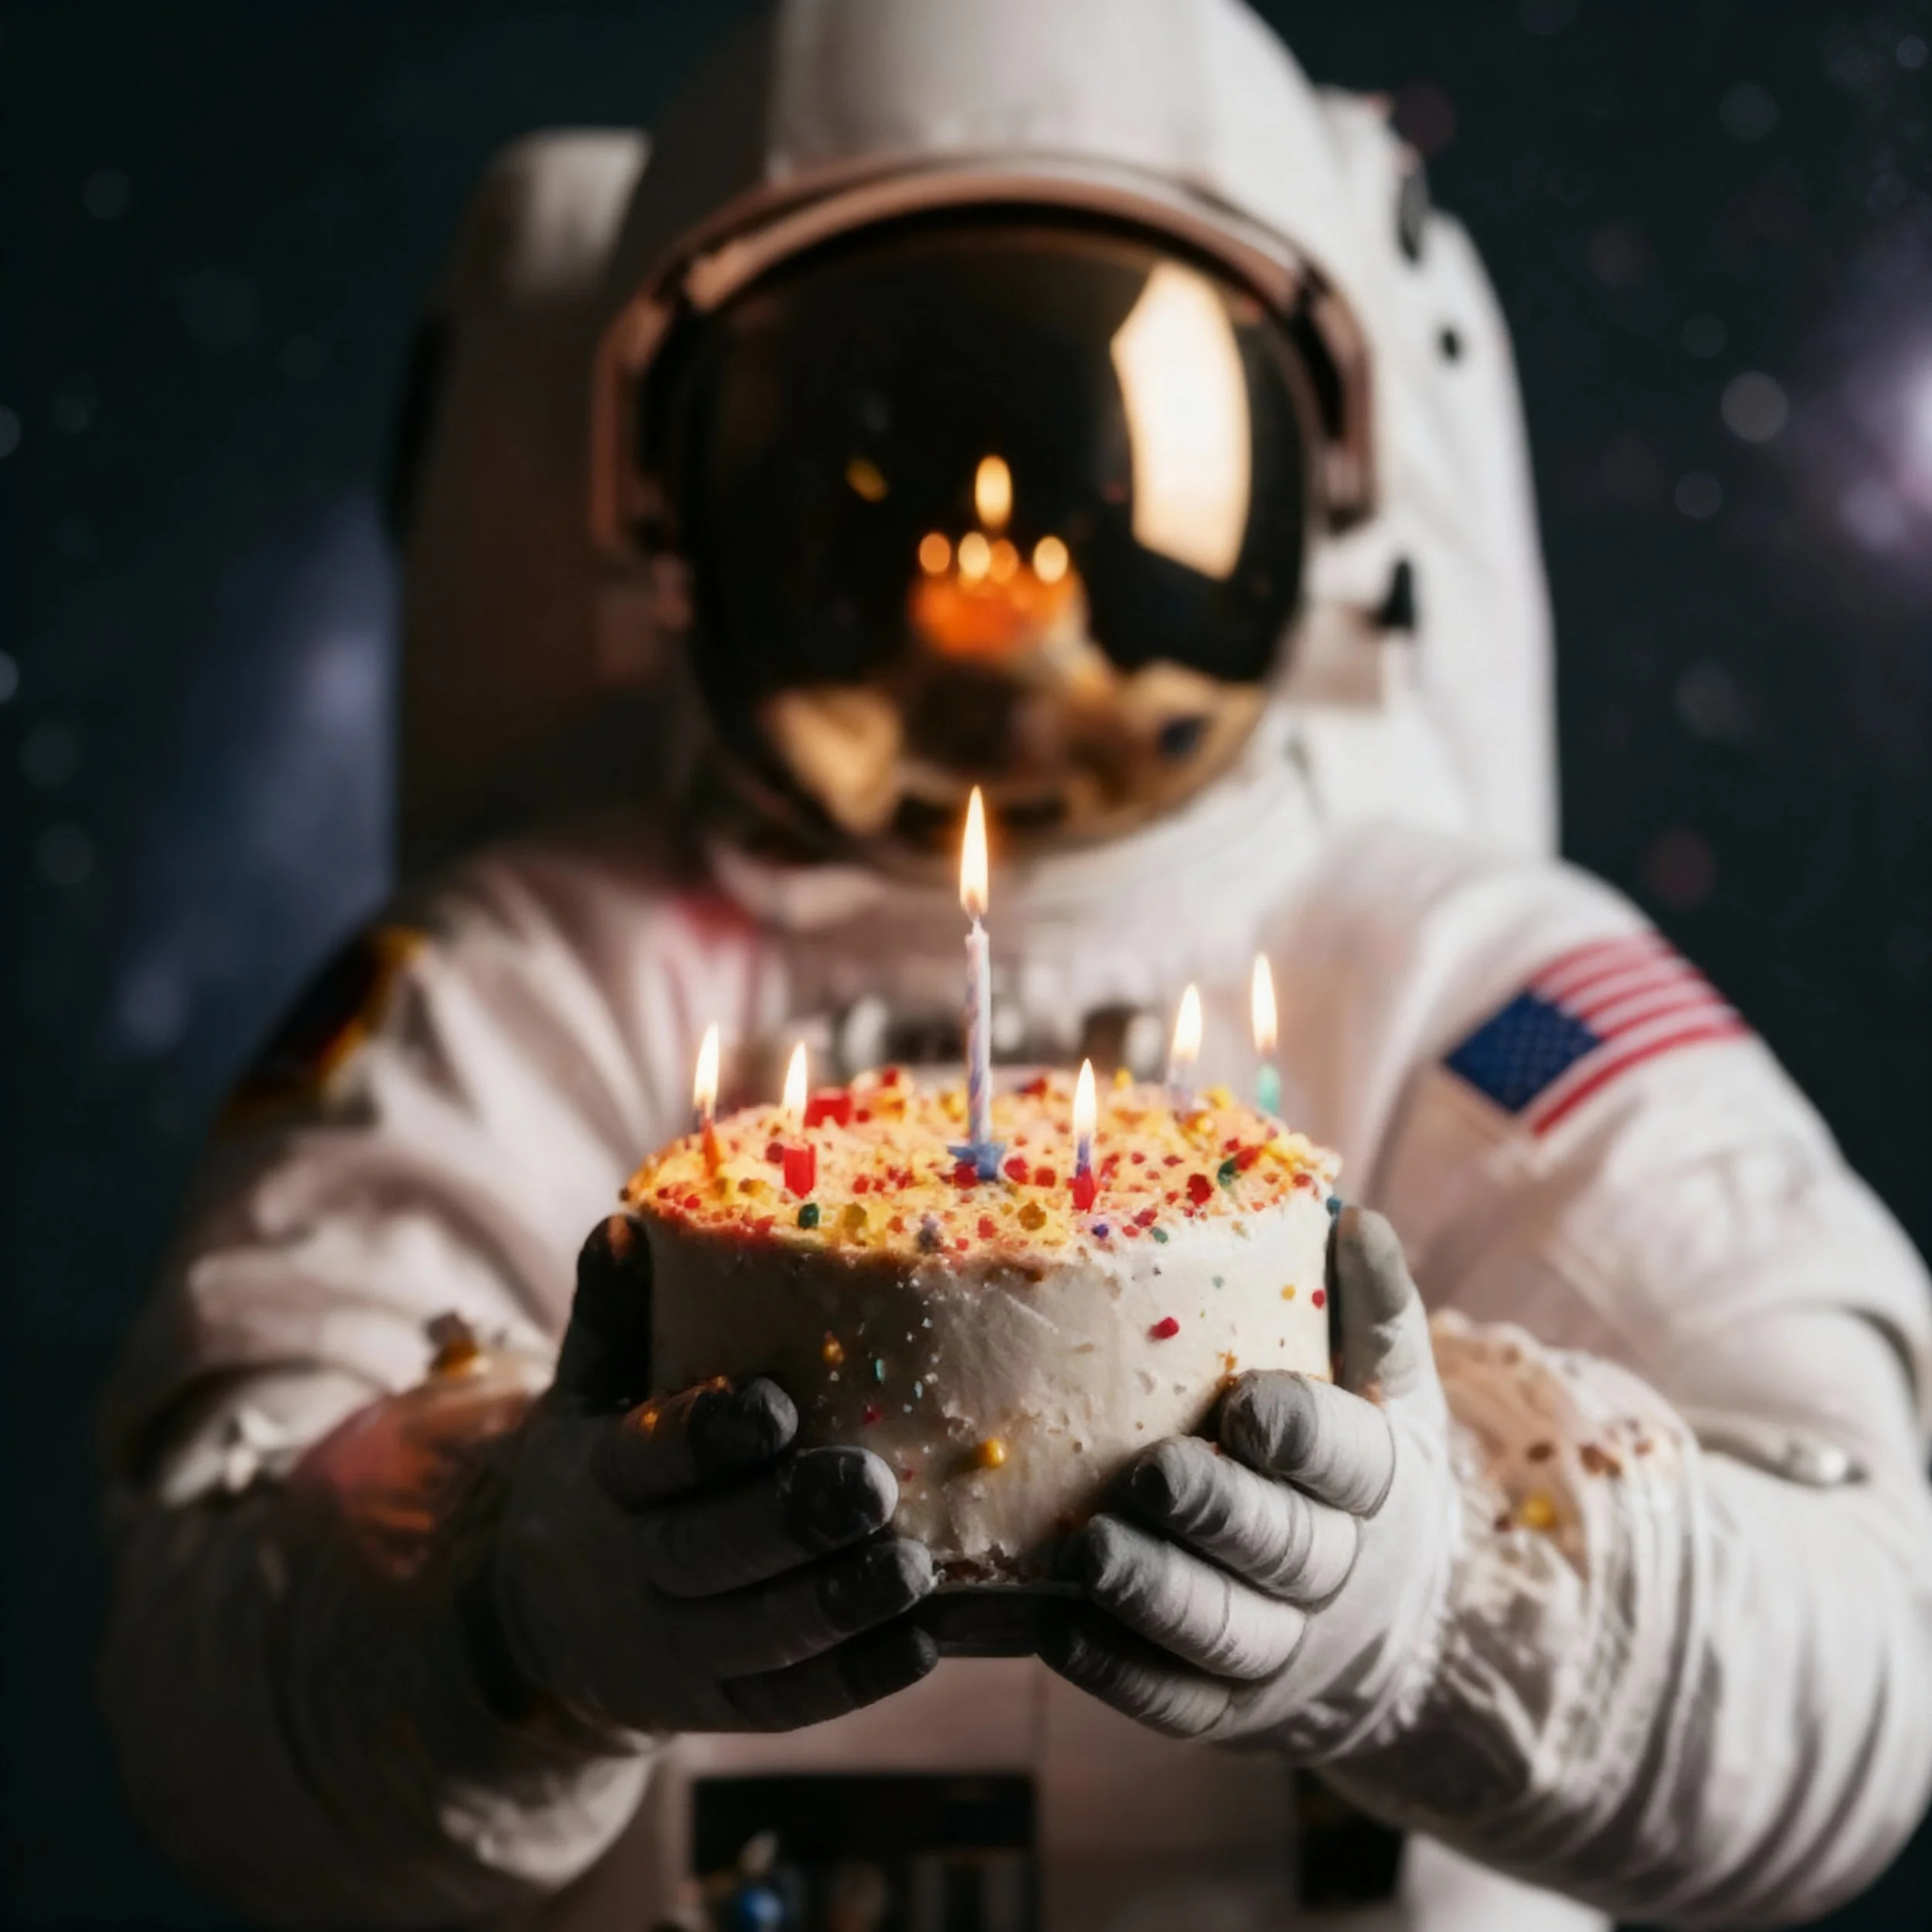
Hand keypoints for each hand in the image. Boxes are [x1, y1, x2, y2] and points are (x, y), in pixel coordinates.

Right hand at [489, 1215, 937, 1734]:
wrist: (547, 1615)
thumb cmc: (602, 1468)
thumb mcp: (588, 1390)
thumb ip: (613, 1315)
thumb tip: (628, 1223)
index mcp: (605, 1477)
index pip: (652, 1457)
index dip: (710, 1434)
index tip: (778, 1403)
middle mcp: (635, 1568)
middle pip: (707, 1553)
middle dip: (790, 1523)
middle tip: (872, 1486)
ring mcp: (678, 1648)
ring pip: (758, 1636)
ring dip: (839, 1606)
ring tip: (917, 1569)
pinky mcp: (721, 1705)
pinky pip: (790, 1700)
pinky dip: (857, 1677)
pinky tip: (924, 1641)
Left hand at [1042, 1207, 1454, 1756]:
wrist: (1380, 1623)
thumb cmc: (1352, 1468)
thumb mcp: (1385, 1387)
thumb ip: (1370, 1308)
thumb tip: (1352, 1219)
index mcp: (1378, 1481)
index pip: (1350, 1458)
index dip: (1300, 1435)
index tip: (1244, 1405)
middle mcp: (1338, 1572)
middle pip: (1286, 1551)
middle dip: (1218, 1514)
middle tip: (1151, 1475)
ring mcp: (1282, 1650)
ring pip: (1225, 1633)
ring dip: (1155, 1594)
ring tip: (1089, 1552)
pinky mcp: (1223, 1706)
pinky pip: (1171, 1697)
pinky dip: (1116, 1669)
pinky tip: (1057, 1625)